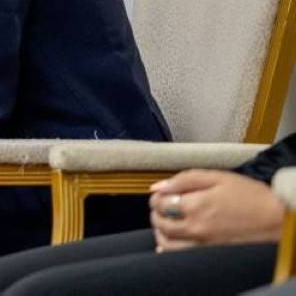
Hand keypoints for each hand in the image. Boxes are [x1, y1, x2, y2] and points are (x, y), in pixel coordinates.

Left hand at [149, 169, 284, 250]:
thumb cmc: (251, 196)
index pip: (160, 202)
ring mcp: (202, 244)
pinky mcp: (210, 254)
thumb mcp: (218, 177)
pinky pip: (180, 256)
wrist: (278, 220)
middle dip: (156, 212)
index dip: (157, 196)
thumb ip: (184, 180)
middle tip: (162, 206)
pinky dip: (169, 249)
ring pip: (166, 242)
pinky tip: (172, 240)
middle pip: (160, 222)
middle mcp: (196, 227)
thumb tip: (158, 186)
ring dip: (160, 230)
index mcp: (196, 205)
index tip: (162, 194)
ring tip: (166, 221)